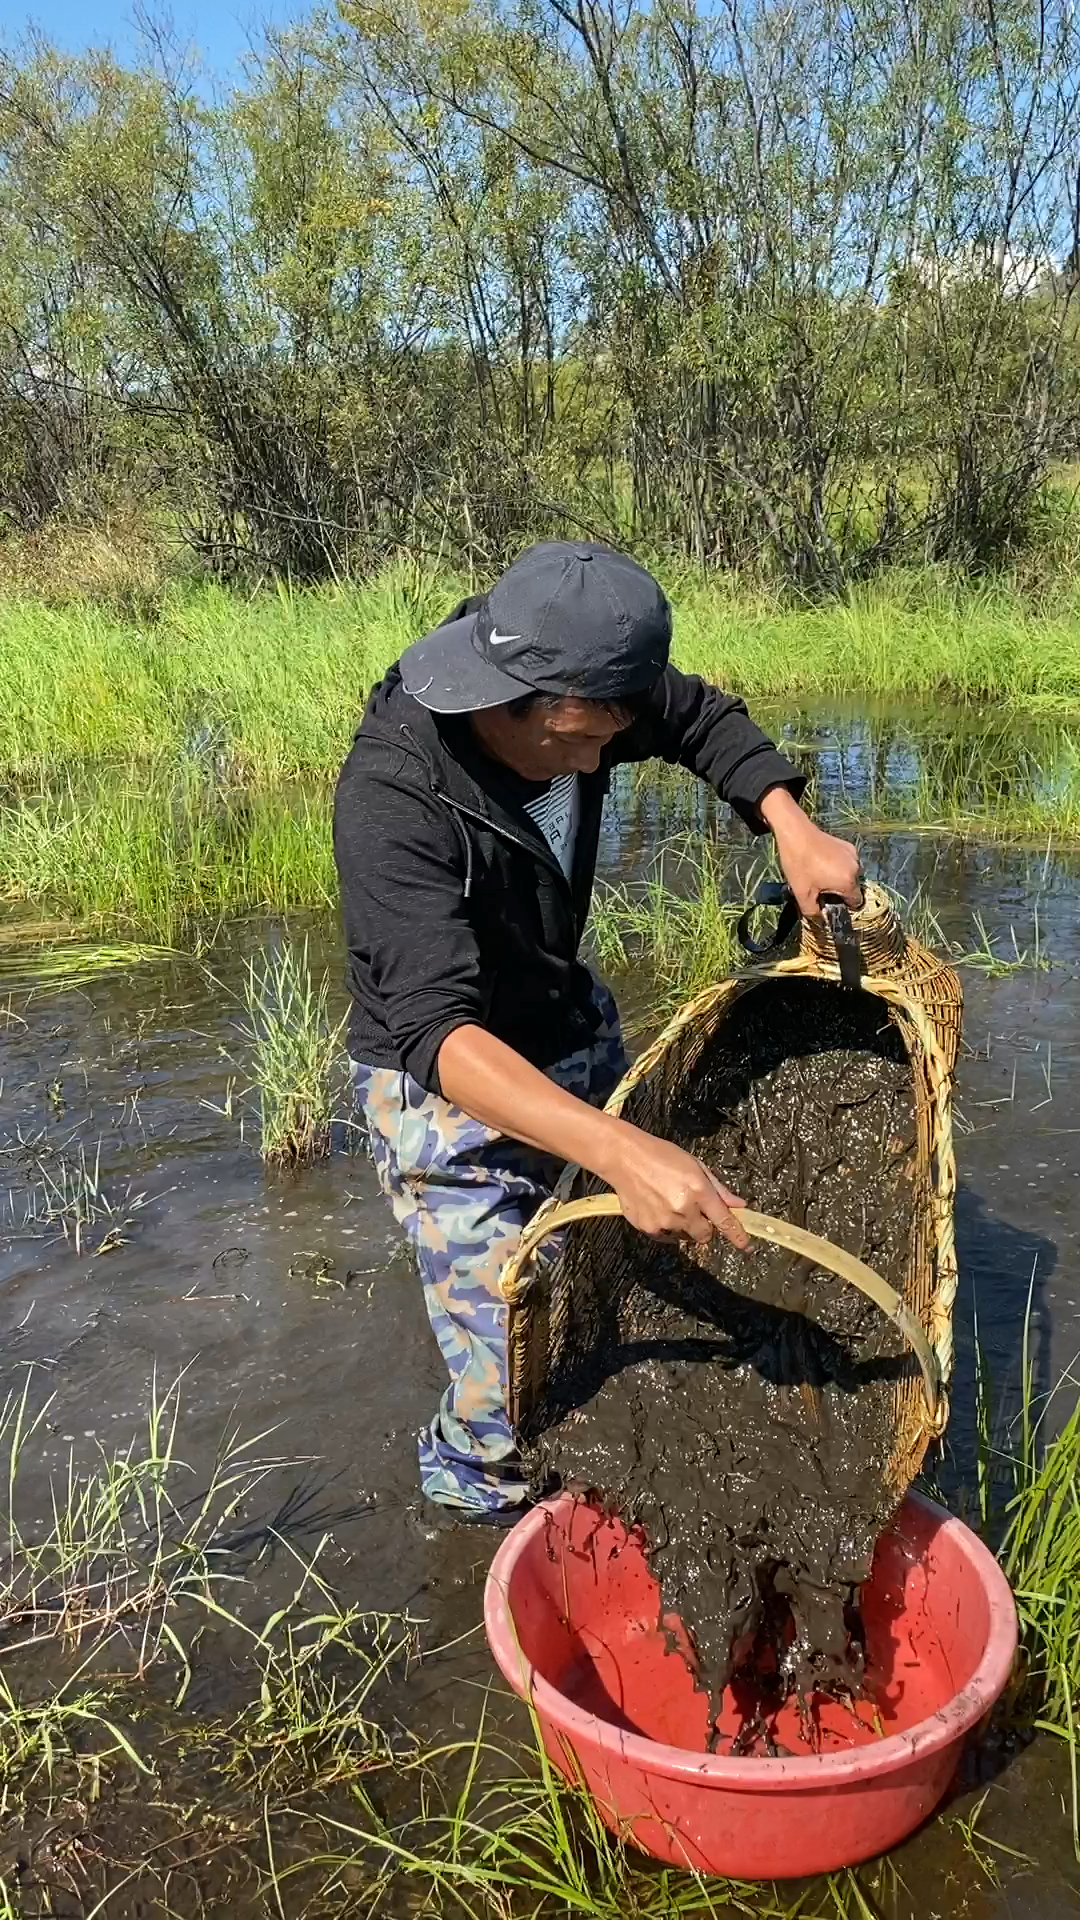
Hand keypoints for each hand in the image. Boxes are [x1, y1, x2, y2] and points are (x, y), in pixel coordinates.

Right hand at [595, 1122, 749, 1250]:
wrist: (624, 1158)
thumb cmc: (660, 1156)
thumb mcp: (695, 1165)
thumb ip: (718, 1189)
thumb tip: (739, 1205)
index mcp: (698, 1190)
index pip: (724, 1220)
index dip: (737, 1235)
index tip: (746, 1246)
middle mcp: (683, 1208)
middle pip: (705, 1235)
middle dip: (704, 1227)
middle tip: (693, 1209)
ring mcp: (664, 1221)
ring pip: (684, 1236)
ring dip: (684, 1226)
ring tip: (669, 1202)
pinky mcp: (648, 1228)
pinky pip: (666, 1236)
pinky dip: (666, 1227)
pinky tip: (656, 1207)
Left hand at [758, 786, 862, 919]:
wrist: (796, 833)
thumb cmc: (799, 865)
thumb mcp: (802, 894)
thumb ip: (813, 912)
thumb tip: (820, 919)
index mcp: (848, 882)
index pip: (855, 903)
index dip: (843, 906)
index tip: (829, 904)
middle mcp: (856, 868)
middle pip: (852, 888)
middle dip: (838, 892)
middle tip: (819, 888)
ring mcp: (853, 854)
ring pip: (849, 875)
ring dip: (838, 878)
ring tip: (819, 875)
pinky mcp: (847, 845)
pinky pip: (846, 862)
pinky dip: (838, 866)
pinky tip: (821, 863)